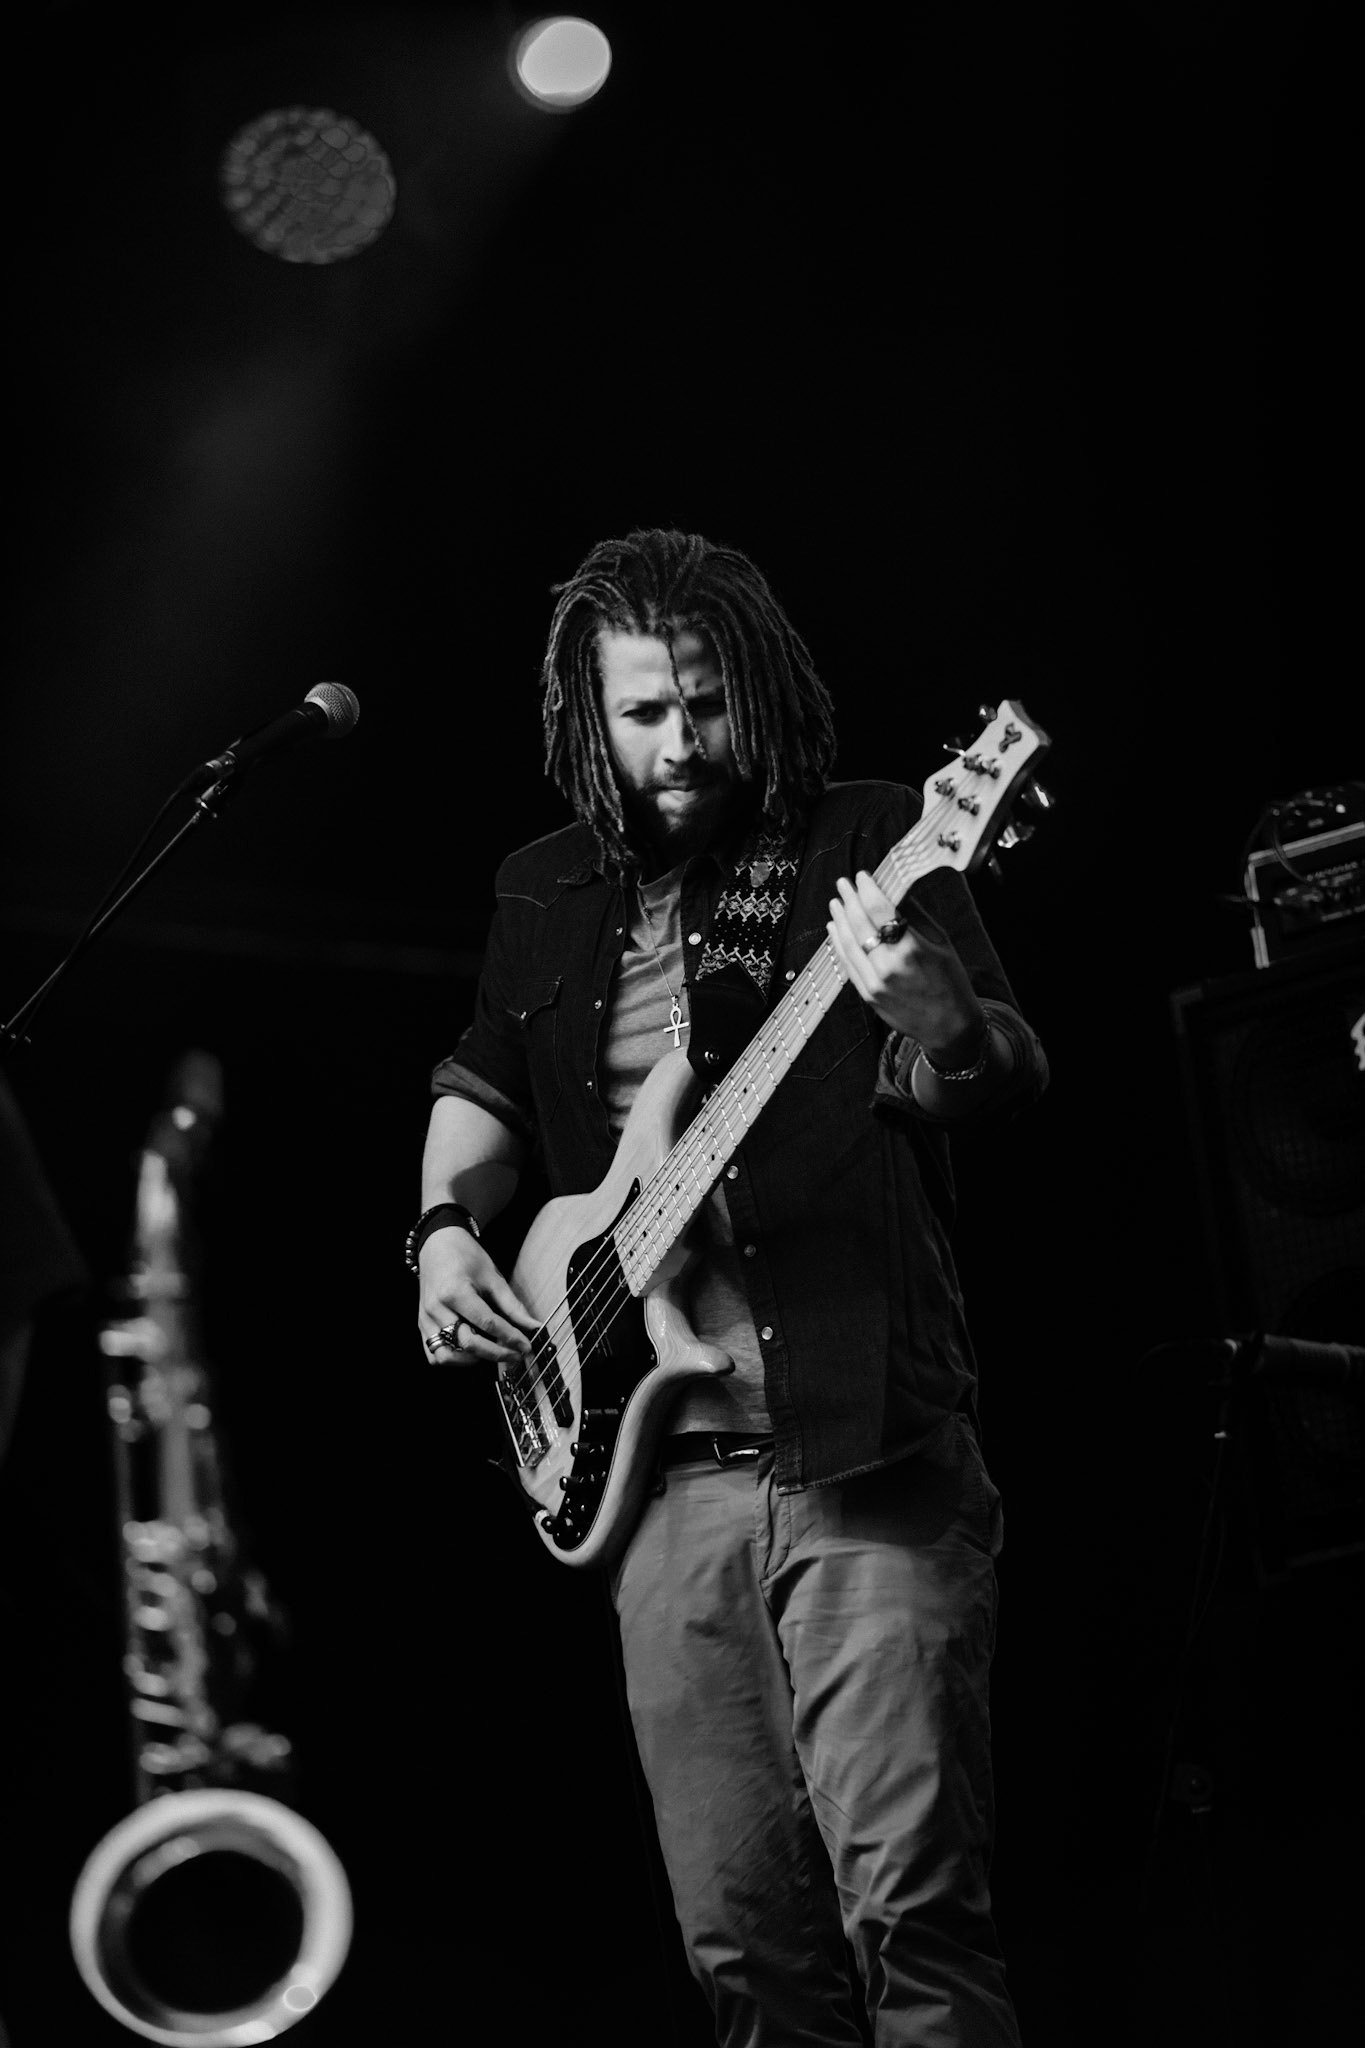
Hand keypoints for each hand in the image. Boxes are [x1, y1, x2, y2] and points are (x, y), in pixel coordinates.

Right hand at [418, 1225, 539, 1366]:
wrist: (437, 1244)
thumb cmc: (465, 1256)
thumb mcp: (492, 1276)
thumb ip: (512, 1305)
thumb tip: (533, 1326)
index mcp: (455, 1292)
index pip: (487, 1323)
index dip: (510, 1338)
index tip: (526, 1346)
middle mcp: (437, 1309)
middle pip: (468, 1343)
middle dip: (497, 1354)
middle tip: (516, 1354)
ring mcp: (426, 1320)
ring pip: (448, 1356)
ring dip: (473, 1360)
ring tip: (491, 1351)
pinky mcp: (422, 1326)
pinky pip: (435, 1355)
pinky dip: (454, 1359)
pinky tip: (471, 1351)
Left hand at [826, 871, 985, 1056]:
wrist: (949, 1026)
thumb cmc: (950, 982)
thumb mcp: (941, 942)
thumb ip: (914, 916)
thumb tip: (894, 890)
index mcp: (910, 949)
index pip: (879, 910)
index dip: (867, 889)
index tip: (862, 876)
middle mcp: (888, 966)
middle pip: (859, 924)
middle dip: (850, 900)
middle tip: (844, 884)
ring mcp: (874, 983)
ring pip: (848, 943)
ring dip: (840, 919)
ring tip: (836, 902)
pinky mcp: (867, 995)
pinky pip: (847, 964)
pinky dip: (839, 943)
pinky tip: (836, 929)